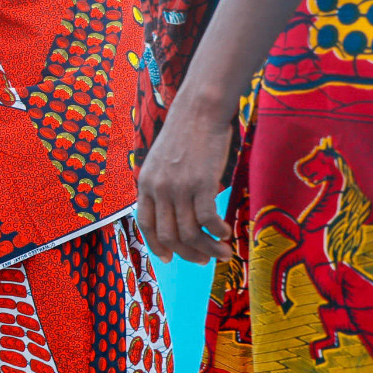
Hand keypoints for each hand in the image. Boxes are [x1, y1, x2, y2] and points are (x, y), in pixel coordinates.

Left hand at [136, 101, 235, 265]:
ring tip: (224, 253)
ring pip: (190, 233)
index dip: (156, 246)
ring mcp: (179, 187)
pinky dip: (218, 232)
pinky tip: (227, 233)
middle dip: (188, 254)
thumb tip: (173, 212)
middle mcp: (159, 189)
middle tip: (204, 260)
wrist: (199, 111)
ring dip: (208, 249)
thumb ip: (162, 185)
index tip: (169, 259)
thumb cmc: (185, 134)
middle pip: (169, 235)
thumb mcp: (161, 161)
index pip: (145, 224)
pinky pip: (208, 219)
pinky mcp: (201, 183)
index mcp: (145, 184)